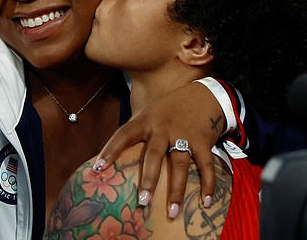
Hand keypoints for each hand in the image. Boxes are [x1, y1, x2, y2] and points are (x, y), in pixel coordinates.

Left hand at [93, 81, 224, 216]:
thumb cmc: (168, 108)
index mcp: (145, 121)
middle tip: (143, 202)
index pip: (123, 135)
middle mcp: (162, 128)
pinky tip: (206, 203)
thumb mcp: (147, 112)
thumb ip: (134, 131)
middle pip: (153, 154)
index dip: (110, 150)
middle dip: (148, 179)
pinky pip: (206, 165)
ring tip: (172, 212)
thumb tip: (110, 154)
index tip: (98, 169)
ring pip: (179, 164)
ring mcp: (183, 135)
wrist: (202, 95)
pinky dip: (208, 184)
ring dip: (177, 190)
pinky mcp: (202, 141)